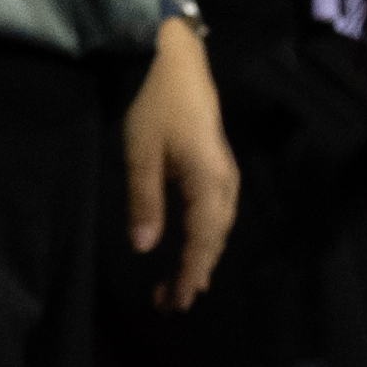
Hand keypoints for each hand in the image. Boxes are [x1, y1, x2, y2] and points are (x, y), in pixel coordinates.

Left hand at [123, 17, 242, 312]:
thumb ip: (144, 201)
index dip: (190, 273)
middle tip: (170, 304)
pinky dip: (207, 239)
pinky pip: (219, 215)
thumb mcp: (140, 153)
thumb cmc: (157, 105)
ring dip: (201, 258)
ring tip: (179, 286)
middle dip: (194, 274)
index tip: (177, 302)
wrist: (179, 62)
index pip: (201, 240)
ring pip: (219, 229)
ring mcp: (225, 176)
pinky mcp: (219, 169)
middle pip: (214, 239)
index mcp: (208, 182)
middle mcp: (224, 184)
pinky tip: (195, 249)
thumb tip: (145, 248)